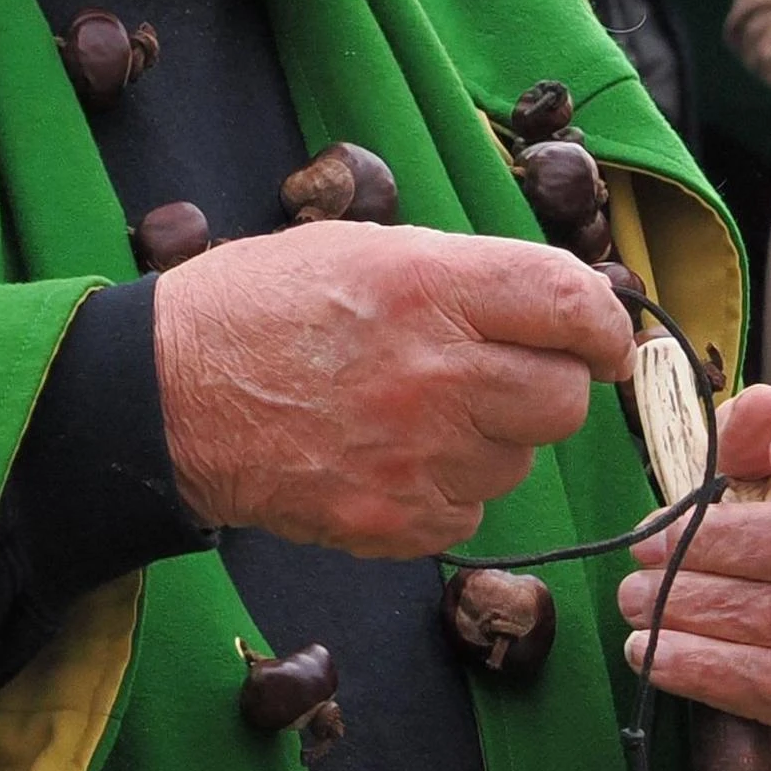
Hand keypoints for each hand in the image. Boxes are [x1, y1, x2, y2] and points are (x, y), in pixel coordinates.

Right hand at [153, 222, 634, 556]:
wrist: (166, 395)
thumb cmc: (264, 308)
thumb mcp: (367, 249)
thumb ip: (470, 274)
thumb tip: (566, 304)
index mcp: (433, 287)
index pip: (573, 306)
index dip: (605, 325)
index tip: (603, 339)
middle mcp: (435, 373)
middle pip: (565, 400)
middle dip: (549, 387)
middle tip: (504, 374)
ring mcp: (415, 456)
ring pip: (519, 462)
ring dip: (492, 440)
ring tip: (422, 412)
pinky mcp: (392, 521)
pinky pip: (470, 512)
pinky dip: (447, 490)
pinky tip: (394, 455)